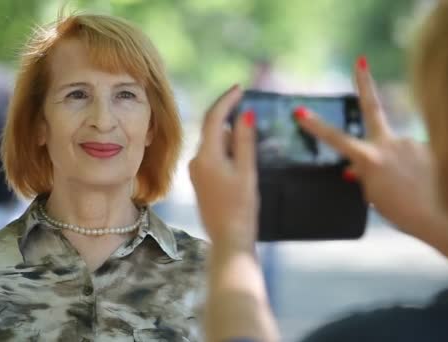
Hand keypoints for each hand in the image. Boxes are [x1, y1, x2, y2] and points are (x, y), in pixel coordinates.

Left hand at [189, 85, 258, 250]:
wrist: (228, 239)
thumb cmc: (241, 207)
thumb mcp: (247, 171)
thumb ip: (245, 141)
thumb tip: (245, 114)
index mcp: (206, 156)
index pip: (214, 118)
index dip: (227, 100)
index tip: (240, 87)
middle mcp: (196, 161)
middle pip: (213, 128)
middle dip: (229, 115)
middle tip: (248, 103)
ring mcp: (196, 172)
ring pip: (214, 142)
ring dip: (230, 134)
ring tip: (251, 131)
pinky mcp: (200, 180)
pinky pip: (213, 155)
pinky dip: (226, 148)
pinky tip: (241, 153)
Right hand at [295, 57, 447, 277]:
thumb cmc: (406, 214)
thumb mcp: (376, 198)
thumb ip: (365, 177)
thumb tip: (354, 169)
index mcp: (371, 160)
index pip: (337, 139)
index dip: (316, 126)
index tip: (300, 111)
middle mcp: (391, 144)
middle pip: (373, 108)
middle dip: (365, 84)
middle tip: (360, 61)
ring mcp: (413, 142)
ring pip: (397, 149)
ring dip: (399, 165)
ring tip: (411, 190)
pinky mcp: (431, 146)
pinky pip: (416, 155)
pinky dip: (416, 169)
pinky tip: (425, 185)